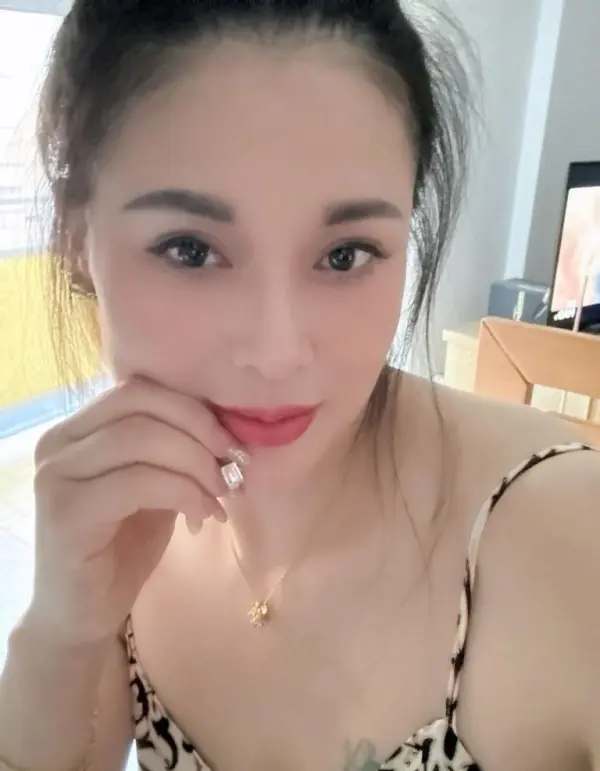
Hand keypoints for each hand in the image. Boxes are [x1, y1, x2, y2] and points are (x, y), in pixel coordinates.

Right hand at [27, 378, 243, 645]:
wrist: (82, 614)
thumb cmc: (122, 547)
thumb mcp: (156, 487)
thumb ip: (175, 453)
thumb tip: (226, 434)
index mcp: (78, 428)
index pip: (139, 389)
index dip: (191, 408)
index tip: (229, 442)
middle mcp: (59, 442)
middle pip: (140, 405)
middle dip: (198, 430)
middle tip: (232, 465)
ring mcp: (56, 475)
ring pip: (140, 439)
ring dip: (195, 463)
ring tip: (221, 494)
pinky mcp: (66, 511)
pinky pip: (137, 482)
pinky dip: (183, 492)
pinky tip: (203, 515)